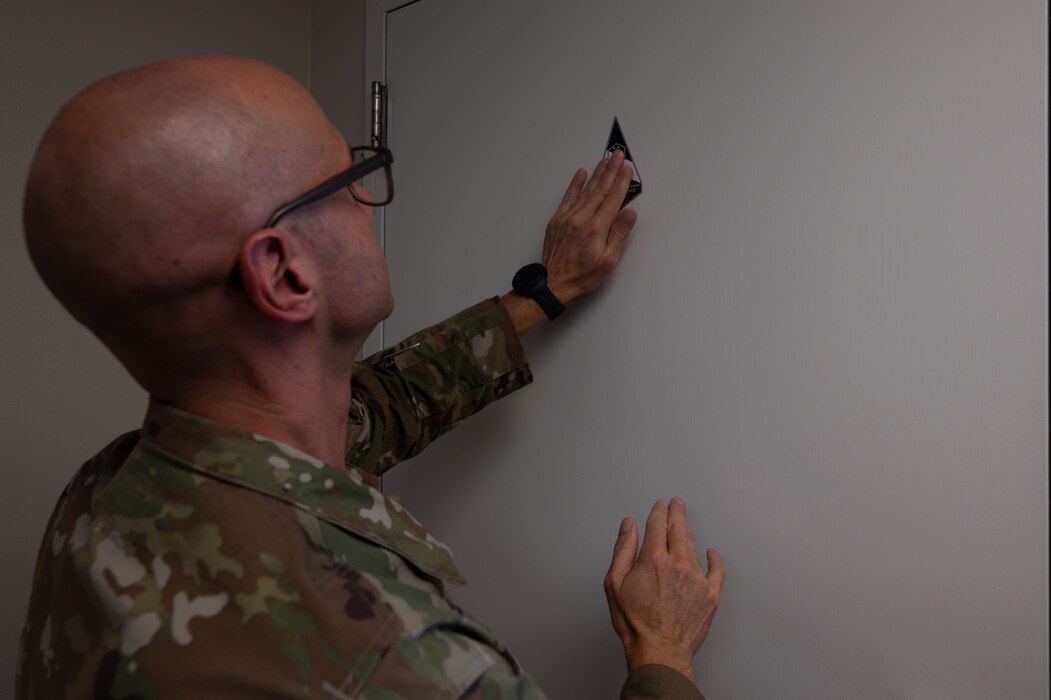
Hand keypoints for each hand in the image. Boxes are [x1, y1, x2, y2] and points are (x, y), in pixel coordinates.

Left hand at [542, 149, 637, 302]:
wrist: (554, 283)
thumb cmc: (581, 275)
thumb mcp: (608, 261)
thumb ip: (618, 234)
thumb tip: (629, 213)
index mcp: (596, 228)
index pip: (613, 198)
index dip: (621, 182)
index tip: (628, 169)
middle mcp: (581, 219)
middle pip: (600, 189)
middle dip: (611, 170)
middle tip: (619, 156)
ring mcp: (568, 217)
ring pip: (586, 190)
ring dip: (597, 173)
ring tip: (605, 159)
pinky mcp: (558, 220)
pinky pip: (568, 196)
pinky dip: (576, 184)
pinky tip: (582, 173)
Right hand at [603, 498, 725, 681]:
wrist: (659, 651)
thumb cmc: (635, 623)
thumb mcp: (614, 583)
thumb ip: (622, 550)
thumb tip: (628, 526)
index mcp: (653, 559)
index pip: (657, 525)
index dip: (658, 512)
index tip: (660, 505)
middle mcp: (677, 564)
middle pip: (678, 529)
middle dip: (676, 513)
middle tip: (677, 504)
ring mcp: (697, 579)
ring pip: (693, 546)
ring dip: (687, 533)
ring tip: (684, 528)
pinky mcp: (711, 594)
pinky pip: (717, 569)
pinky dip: (714, 558)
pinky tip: (711, 553)